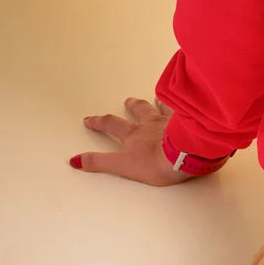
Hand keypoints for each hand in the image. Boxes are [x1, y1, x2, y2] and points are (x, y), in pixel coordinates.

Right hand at [70, 97, 196, 184]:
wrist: (184, 155)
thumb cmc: (156, 162)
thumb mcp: (122, 166)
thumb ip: (99, 162)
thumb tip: (75, 160)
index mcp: (134, 134)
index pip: (112, 125)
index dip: (99, 122)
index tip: (89, 119)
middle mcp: (151, 124)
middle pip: (139, 111)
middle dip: (131, 106)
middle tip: (127, 100)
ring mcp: (170, 121)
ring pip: (161, 107)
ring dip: (156, 102)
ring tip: (156, 98)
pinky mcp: (187, 122)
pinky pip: (183, 109)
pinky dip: (182, 104)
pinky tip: (185, 100)